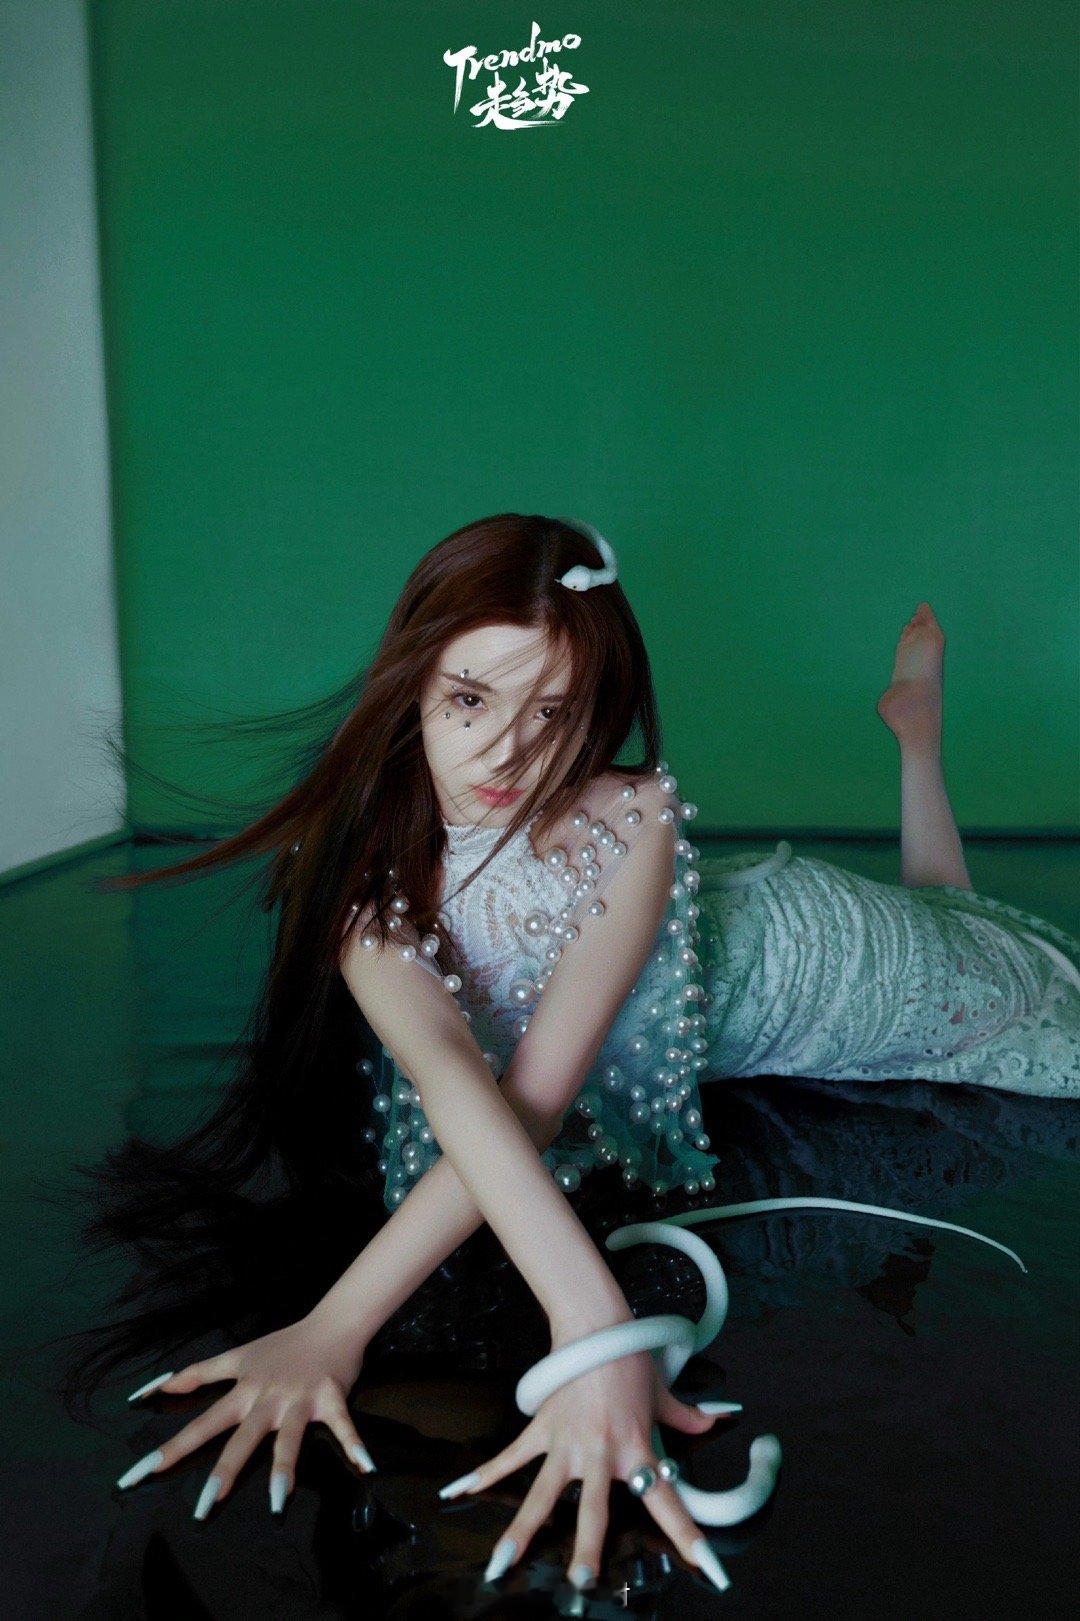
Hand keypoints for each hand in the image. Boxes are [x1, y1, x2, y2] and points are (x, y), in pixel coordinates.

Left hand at [116, 1314, 371, 1517]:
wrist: (331, 1323)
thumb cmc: (283, 1345)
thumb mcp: (237, 1356)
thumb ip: (198, 1373)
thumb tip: (156, 1388)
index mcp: (244, 1391)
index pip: (199, 1423)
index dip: (168, 1450)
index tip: (136, 1476)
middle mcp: (267, 1398)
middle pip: (240, 1439)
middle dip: (223, 1473)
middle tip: (203, 1508)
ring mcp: (300, 1400)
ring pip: (289, 1439)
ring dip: (285, 1470)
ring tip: (277, 1503)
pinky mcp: (332, 1399)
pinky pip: (344, 1426)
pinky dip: (355, 1445)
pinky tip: (366, 1466)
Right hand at [438, 1342, 723, 1592]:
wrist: (596, 1326)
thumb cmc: (631, 1359)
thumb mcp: (663, 1392)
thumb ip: (687, 1415)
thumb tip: (716, 1420)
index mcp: (636, 1448)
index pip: (667, 1499)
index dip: (688, 1535)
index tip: (709, 1568)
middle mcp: (600, 1452)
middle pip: (593, 1509)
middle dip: (587, 1548)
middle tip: (581, 1580)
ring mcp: (566, 1443)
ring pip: (542, 1493)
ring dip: (523, 1529)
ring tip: (501, 1565)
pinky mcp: (542, 1427)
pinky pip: (511, 1455)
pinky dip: (484, 1472)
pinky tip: (459, 1491)